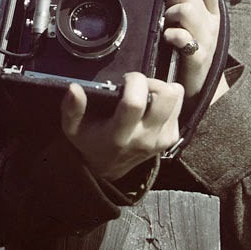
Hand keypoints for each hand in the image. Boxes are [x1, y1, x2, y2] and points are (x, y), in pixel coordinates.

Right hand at [61, 72, 183, 180]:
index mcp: (119, 135)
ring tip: (146, 95)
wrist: (108, 169)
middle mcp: (144, 138)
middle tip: (139, 86)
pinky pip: (179, 108)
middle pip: (166, 96)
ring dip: (162, 90)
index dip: (134, 82)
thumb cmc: (90, 142)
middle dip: (153, 82)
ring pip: (176, 98)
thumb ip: (71, 109)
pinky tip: (151, 108)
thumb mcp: (73, 129)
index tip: (125, 80)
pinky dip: (168, 102)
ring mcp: (160, 139)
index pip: (135, 102)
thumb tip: (74, 88)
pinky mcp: (171, 139)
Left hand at [163, 0, 228, 102]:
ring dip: (170, 15)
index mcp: (213, 12)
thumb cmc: (194, 50)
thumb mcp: (202, 21)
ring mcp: (206, 40)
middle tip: (168, 12)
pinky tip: (169, 40)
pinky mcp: (197, 57)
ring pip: (185, 10)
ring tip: (169, 26)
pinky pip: (183, 37)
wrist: (199, 85)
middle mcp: (212, 23)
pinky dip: (171, 35)